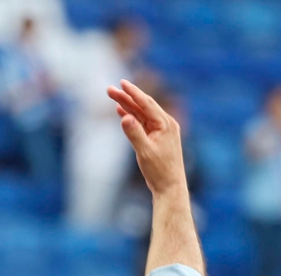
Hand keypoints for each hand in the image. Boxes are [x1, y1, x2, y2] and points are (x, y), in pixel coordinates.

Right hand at [106, 79, 185, 194]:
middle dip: (127, 97)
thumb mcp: (144, 152)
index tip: (121, 83)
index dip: (133, 93)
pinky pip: (143, 123)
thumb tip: (124, 117)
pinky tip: (122, 111)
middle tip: (110, 89)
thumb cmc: (159, 171)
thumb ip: (134, 133)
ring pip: (142, 114)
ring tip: (112, 97)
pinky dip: (133, 117)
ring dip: (128, 106)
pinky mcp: (157, 138)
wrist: (170, 187)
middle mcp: (165, 124)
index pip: (147, 104)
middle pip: (143, 106)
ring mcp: (162, 131)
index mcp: (165, 124)